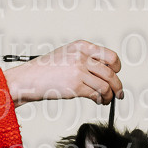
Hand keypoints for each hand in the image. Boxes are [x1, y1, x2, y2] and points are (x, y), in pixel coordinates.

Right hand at [3, 40, 122, 106]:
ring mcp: (79, 71)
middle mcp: (81, 56)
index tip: (117, 73)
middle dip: (117, 85)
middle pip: (111, 72)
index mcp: (81, 46)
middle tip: (119, 92)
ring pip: (106, 85)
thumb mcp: (66, 54)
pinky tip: (98, 101)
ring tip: (108, 99)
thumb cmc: (45, 69)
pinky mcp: (76, 86)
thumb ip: (84, 58)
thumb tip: (104, 71)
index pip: (110, 55)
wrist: (28, 79)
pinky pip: (97, 94)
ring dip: (110, 95)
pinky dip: (100, 99)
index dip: (117, 67)